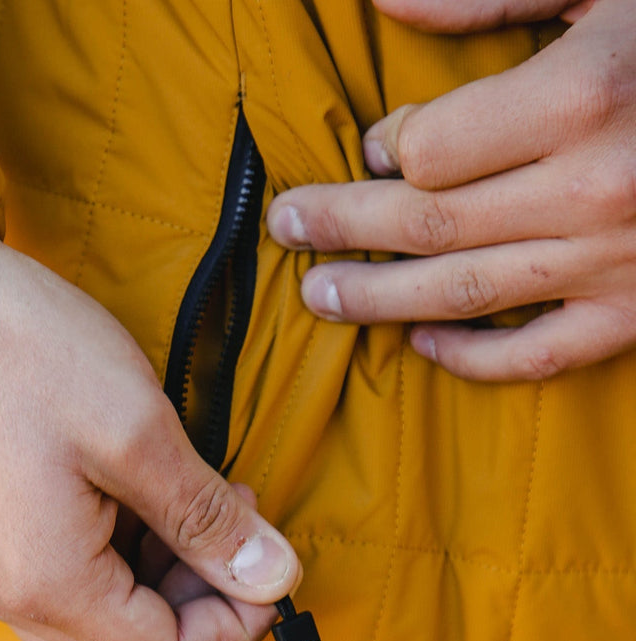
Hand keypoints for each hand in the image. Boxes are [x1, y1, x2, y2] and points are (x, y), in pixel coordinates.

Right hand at [0, 233, 299, 640]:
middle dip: (192, 610)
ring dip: (155, 586)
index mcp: (48, 584)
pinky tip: (134, 497)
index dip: (234, 625)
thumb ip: (209, 520)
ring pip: (94, 628)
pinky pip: (62, 589)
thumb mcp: (140, 434)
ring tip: (186, 502)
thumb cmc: (31, 353)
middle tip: (229, 533)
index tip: (271, 568)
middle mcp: (9, 599)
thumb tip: (278, 578)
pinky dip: (113, 564)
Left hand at [266, 0, 635, 381]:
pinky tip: (425, 348)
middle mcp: (590, 190)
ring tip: (319, 296)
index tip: (373, 145)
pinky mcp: (634, 313)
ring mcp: (613, 262)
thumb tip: (381, 0)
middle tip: (285, 228)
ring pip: (461, 294)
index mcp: (582, 96)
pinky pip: (536, 356)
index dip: (384, 148)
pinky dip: (474, 359)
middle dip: (340, 228)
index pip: (427, 148)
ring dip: (377, 300)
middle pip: (423, 224)